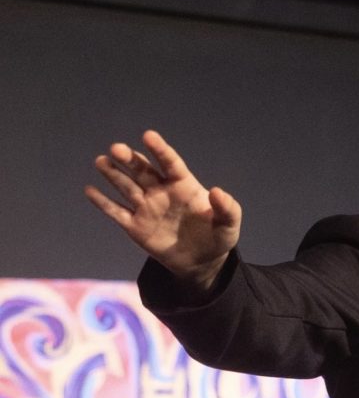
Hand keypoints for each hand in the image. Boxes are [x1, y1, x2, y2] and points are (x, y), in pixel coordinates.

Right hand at [85, 130, 241, 290]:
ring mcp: (146, 208)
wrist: (202, 261)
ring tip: (101, 161)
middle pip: (143, 171)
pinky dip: (103, 202)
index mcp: (184, 186)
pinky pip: (116, 212)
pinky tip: (90, 190)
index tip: (148, 136)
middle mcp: (161, 192)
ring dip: (113, 174)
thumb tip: (217, 192)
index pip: (170, 163)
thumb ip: (227, 208)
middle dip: (130, 159)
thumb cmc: (218, 236)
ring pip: (126, 187)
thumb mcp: (229, 224)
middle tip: (117, 148)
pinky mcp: (135, 226)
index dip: (160, 150)